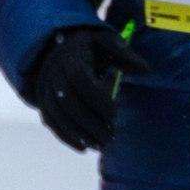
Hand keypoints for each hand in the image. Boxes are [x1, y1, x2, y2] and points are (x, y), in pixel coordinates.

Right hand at [27, 25, 147, 154]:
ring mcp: (45, 88)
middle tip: (111, 137)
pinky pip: (50, 121)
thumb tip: (147, 70)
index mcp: (71, 57)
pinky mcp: (42, 101)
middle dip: (90, 123)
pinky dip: (66, 136)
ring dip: (79, 133)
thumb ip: (124, 54)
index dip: (97, 99)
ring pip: (58, 115)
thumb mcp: (105, 42)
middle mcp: (53, 73)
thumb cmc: (88, 47)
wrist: (55, 47)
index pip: (80, 80)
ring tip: (101, 146)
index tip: (114, 114)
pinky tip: (84, 147)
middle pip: (68, 102)